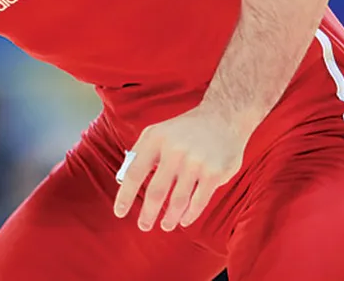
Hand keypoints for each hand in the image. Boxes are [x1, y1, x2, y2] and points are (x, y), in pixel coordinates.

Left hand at [113, 104, 245, 231]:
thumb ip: (142, 155)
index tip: (119, 213)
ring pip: (178, 200)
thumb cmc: (184, 130)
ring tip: (165, 225)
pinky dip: (190, 214)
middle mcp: (174, 149)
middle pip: (156, 191)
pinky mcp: (215, 172)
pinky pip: (199, 201)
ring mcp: (195, 161)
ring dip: (170, 217)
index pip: (134, 173)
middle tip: (144, 226)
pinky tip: (184, 220)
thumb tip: (124, 184)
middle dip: (148, 213)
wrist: (223, 117)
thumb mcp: (158, 133)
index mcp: (155, 138)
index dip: (125, 196)